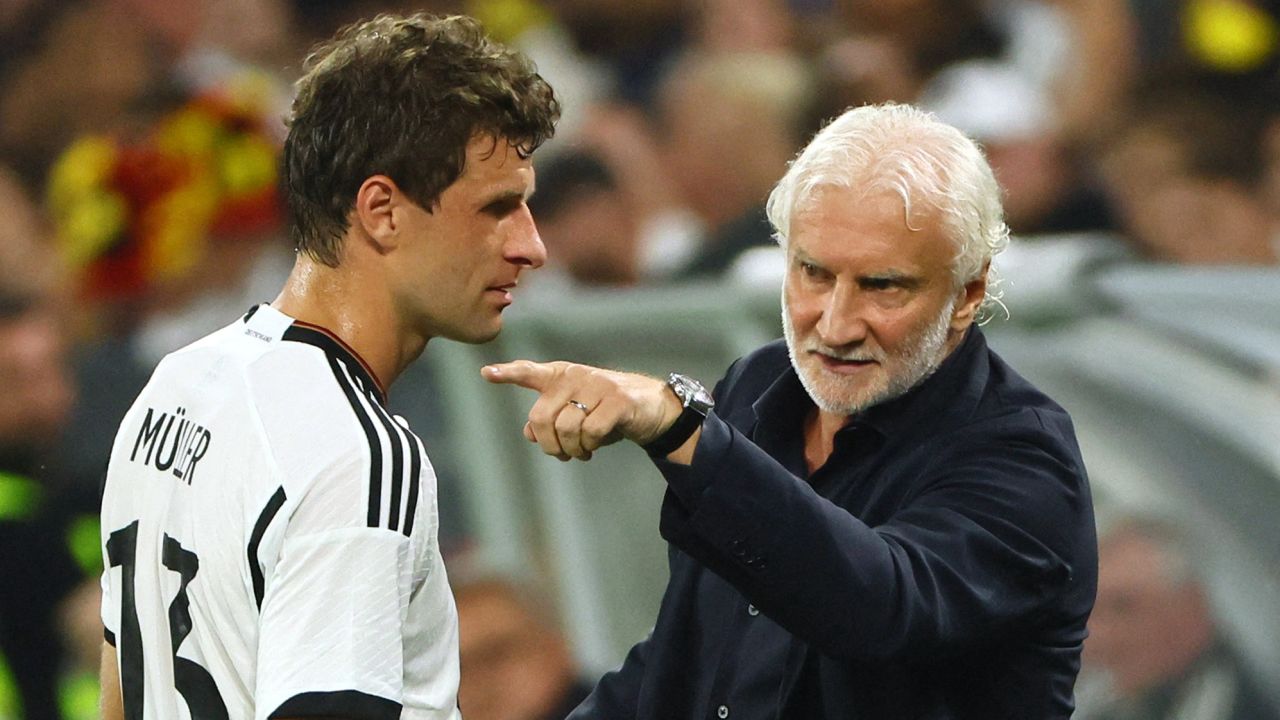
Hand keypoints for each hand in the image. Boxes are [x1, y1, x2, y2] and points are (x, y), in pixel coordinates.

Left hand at [482, 360, 681, 460]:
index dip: (508, 374)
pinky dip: (590, 446)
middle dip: (549, 445)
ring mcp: (598, 385)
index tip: (486, 373)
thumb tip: (529, 433)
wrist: (651, 407)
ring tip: (582, 452)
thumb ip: (549, 421)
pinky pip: (591, 431)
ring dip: (572, 450)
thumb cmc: (606, 412)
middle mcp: (576, 376)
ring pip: (566, 428)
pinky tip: (594, 447)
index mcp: (561, 376)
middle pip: (542, 417)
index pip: (530, 372)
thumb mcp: (575, 416)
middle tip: (562, 455)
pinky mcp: (618, 399)